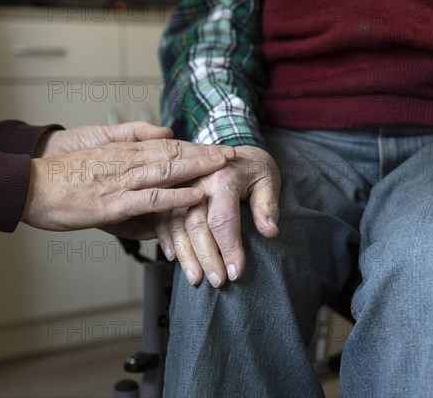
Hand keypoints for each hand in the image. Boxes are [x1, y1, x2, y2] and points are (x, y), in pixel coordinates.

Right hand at [22, 125, 235, 230]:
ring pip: (167, 170)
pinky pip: (151, 198)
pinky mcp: (113, 203)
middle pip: (172, 153)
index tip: (212, 147)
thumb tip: (138, 173)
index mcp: (120, 154)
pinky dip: (177, 196)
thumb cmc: (58, 181)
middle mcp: (125, 163)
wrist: (28, 187)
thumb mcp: (91, 169)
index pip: (163, 147)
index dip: (191, 147)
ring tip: (224, 166)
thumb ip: (117, 174)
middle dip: (203, 153)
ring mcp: (121, 182)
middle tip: (230, 152)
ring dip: (198, 167)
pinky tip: (196, 195)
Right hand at [155, 145, 280, 287]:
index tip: (236, 272)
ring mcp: (182, 188)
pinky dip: (165, 238)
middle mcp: (198, 182)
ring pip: (176, 224)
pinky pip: (162, 217)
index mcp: (223, 178)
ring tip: (195, 278)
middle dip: (206, 257)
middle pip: (196, 224)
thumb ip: (268, 205)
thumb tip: (270, 231)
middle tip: (217, 282)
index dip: (229, 248)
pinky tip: (172, 258)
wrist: (234, 149)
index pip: (223, 219)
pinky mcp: (173, 193)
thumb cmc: (254, 169)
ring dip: (185, 254)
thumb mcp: (268, 180)